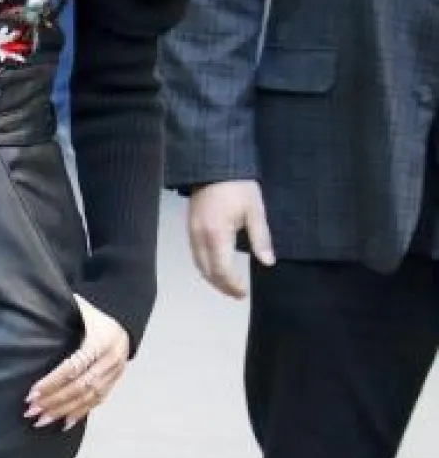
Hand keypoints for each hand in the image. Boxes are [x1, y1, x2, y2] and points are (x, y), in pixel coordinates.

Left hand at [24, 297, 129, 431]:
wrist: (126, 325)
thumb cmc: (96, 318)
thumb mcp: (82, 309)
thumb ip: (64, 309)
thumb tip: (36, 307)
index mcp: (100, 342)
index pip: (73, 367)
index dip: (52, 382)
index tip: (32, 393)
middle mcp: (110, 361)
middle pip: (80, 387)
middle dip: (54, 401)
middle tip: (32, 410)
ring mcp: (114, 374)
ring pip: (88, 397)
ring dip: (63, 410)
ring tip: (41, 420)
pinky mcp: (114, 383)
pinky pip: (97, 401)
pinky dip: (80, 413)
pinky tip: (64, 423)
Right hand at [187, 181, 274, 298]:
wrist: (214, 164)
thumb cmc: (238, 186)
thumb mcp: (255, 211)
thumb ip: (261, 239)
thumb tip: (268, 262)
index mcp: (217, 235)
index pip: (221, 271)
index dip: (232, 285)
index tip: (243, 292)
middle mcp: (200, 238)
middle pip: (207, 272)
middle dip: (222, 286)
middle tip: (237, 293)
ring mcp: (192, 233)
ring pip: (199, 265)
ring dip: (212, 278)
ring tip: (228, 284)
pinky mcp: (190, 227)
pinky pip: (195, 254)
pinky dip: (205, 266)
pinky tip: (217, 266)